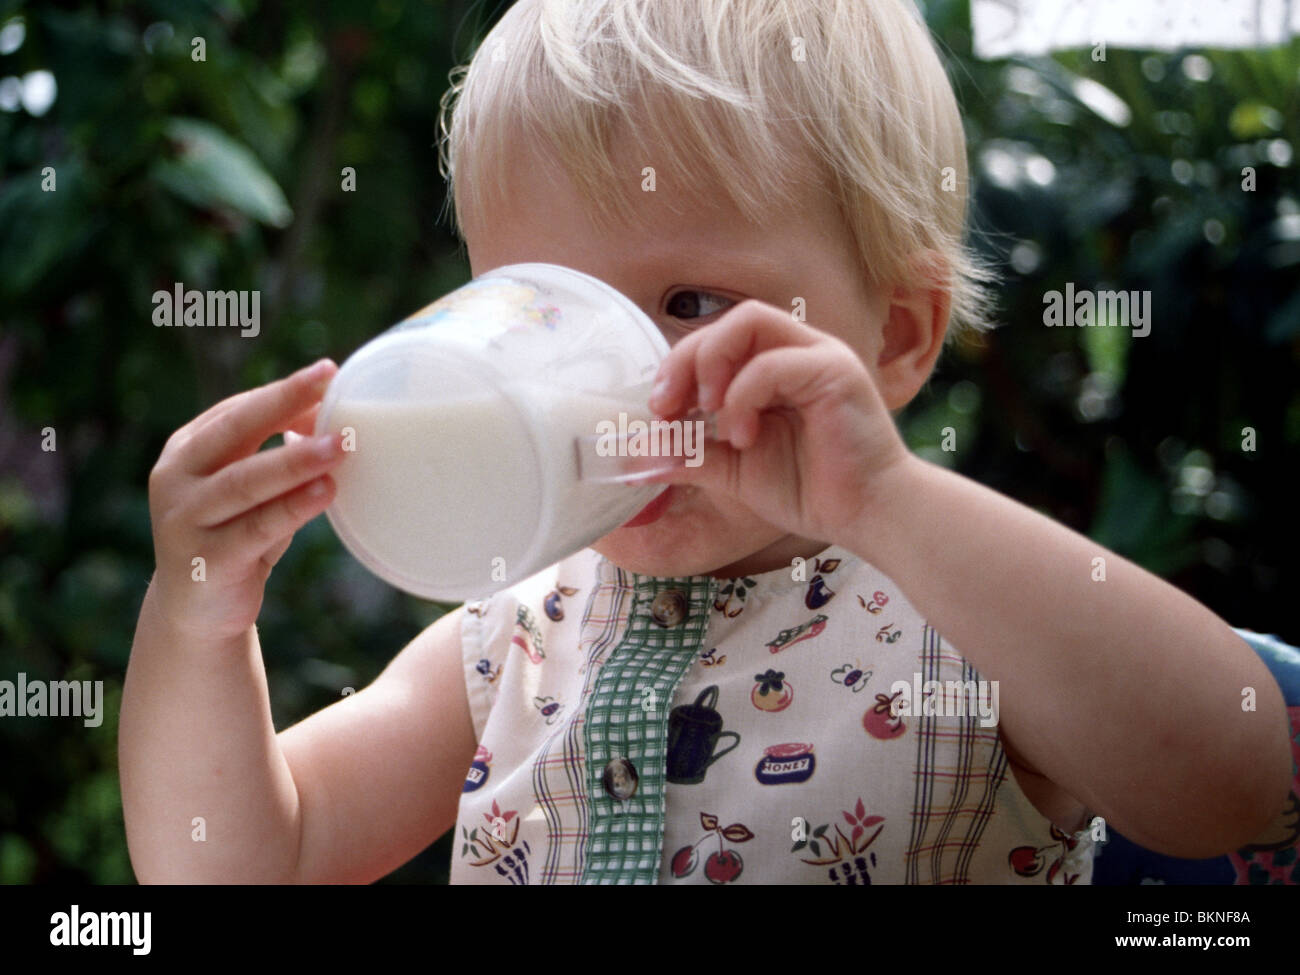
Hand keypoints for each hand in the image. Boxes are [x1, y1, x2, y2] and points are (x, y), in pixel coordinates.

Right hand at [147, 358, 344, 641]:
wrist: (196, 613)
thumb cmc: (236, 537)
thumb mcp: (254, 493)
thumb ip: (281, 458)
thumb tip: (334, 421)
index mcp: (187, 451)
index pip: (238, 411)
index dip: (283, 392)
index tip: (328, 373)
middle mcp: (177, 479)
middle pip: (235, 431)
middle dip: (283, 402)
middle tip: (328, 382)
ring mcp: (185, 520)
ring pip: (245, 482)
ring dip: (296, 460)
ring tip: (340, 445)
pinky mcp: (205, 561)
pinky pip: (256, 528)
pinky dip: (293, 509)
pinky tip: (326, 492)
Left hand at [645, 300, 912, 542]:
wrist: (867, 516)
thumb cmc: (811, 490)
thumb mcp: (733, 470)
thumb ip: (689, 454)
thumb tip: (637, 454)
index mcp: (775, 366)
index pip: (717, 338)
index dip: (679, 366)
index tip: (657, 411)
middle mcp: (798, 350)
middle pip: (729, 320)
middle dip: (686, 359)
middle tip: (665, 407)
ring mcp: (820, 355)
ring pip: (750, 321)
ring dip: (713, 363)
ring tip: (705, 412)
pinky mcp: (836, 372)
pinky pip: (775, 363)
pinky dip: (745, 396)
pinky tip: (743, 436)